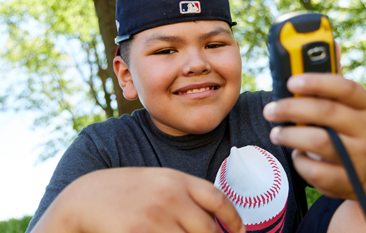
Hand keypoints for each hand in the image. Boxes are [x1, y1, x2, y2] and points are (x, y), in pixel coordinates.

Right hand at [32, 168, 244, 232]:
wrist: (85, 197)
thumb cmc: (124, 190)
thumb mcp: (156, 181)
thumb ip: (183, 195)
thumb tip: (210, 220)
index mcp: (176, 179)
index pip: (217, 198)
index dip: (234, 219)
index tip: (241, 232)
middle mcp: (170, 196)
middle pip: (207, 228)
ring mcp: (155, 217)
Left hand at [263, 74, 365, 198]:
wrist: (358, 168)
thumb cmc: (336, 131)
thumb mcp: (336, 110)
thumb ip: (317, 96)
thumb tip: (287, 80)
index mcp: (363, 106)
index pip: (345, 88)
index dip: (317, 83)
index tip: (290, 82)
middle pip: (327, 112)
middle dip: (292, 108)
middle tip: (270, 111)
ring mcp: (360, 156)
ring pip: (320, 141)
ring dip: (290, 135)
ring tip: (276, 134)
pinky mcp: (348, 180)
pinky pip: (315, 170)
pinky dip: (299, 161)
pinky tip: (298, 156)